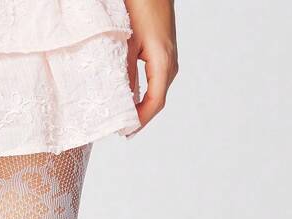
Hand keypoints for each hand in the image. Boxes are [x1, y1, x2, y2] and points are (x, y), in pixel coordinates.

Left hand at [125, 0, 178, 129]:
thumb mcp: (127, 43)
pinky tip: (131, 99)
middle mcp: (170, 63)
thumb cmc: (141, 6)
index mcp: (163, 62)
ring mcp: (168, 58)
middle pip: (157, 100)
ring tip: (125, 120)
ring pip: (156, 91)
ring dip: (142, 106)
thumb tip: (121, 101)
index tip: (126, 132)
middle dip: (141, 117)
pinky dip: (144, 93)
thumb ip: (125, 73)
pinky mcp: (163, 53)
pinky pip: (155, 81)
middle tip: (122, 131)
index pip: (155, 102)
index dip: (142, 120)